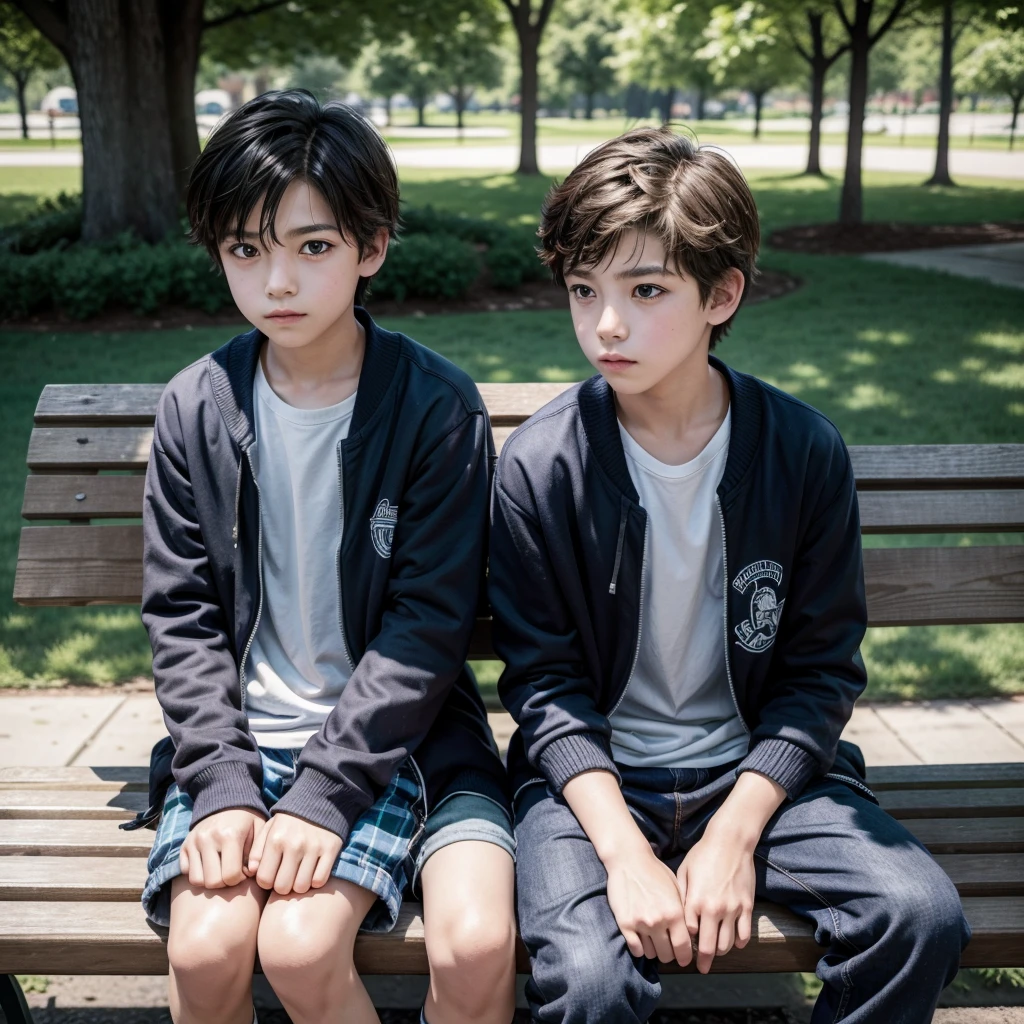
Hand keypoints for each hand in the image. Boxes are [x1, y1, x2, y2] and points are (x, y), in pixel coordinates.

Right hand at [179, 807, 265, 889]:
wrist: (226, 800)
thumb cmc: (246, 821)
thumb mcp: (259, 830)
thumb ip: (258, 852)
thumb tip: (252, 872)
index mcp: (230, 835)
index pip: (231, 875)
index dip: (239, 879)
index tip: (243, 871)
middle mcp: (208, 838)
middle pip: (212, 882)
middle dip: (224, 883)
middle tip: (231, 872)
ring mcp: (193, 842)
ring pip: (196, 880)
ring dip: (209, 880)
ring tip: (220, 869)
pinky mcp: (184, 845)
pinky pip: (185, 871)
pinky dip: (197, 872)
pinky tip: (208, 864)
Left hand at [248, 812, 342, 894]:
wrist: (319, 800)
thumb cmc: (289, 821)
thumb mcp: (269, 829)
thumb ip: (257, 851)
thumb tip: (251, 872)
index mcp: (276, 839)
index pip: (264, 879)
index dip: (266, 881)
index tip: (271, 875)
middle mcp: (294, 844)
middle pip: (283, 887)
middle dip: (282, 886)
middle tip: (285, 877)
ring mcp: (314, 848)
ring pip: (302, 887)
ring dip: (299, 885)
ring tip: (298, 875)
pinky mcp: (330, 850)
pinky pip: (320, 880)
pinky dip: (315, 881)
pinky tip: (312, 872)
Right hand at [605, 846, 692, 965]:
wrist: (629, 859)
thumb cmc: (654, 871)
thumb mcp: (676, 888)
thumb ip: (683, 911)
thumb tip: (690, 933)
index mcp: (674, 912)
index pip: (683, 947)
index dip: (684, 957)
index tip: (683, 959)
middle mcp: (658, 921)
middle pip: (667, 954)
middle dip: (669, 954)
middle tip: (667, 948)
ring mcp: (640, 923)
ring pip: (651, 954)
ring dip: (653, 950)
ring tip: (653, 941)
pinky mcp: (625, 923)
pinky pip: (635, 949)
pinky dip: (639, 948)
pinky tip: (641, 940)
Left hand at [676, 831, 755, 973]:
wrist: (730, 842)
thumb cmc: (703, 854)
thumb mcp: (684, 872)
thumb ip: (681, 897)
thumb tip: (680, 918)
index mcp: (694, 901)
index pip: (689, 935)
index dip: (686, 944)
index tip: (684, 950)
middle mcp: (713, 909)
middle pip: (708, 947)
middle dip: (704, 961)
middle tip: (702, 968)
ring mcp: (732, 909)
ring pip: (727, 944)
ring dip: (721, 951)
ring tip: (716, 952)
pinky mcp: (747, 906)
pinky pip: (744, 935)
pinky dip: (739, 942)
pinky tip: (734, 942)